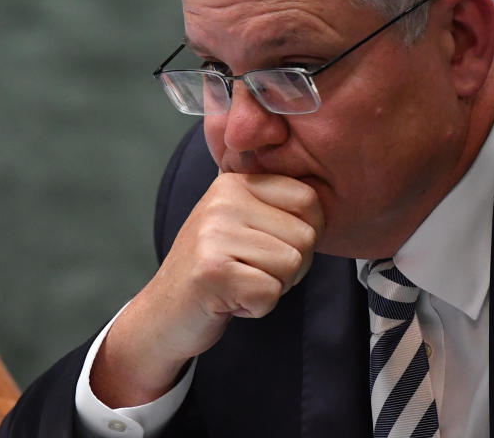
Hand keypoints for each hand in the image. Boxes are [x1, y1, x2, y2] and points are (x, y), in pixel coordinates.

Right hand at [89, 173, 323, 406]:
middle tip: (253, 272)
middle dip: (291, 267)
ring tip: (240, 283)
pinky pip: (270, 292)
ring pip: (292, 265)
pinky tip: (231, 300)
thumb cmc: (215, 269)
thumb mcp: (242, 222)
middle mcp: (224, 200)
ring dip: (273, 287)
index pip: (309, 198)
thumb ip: (276, 205)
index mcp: (236, 182)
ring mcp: (214, 234)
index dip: (308, 233)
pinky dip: (258, 306)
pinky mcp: (212, 271)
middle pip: (306, 236)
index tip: (276, 248)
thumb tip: (328, 198)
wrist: (164, 312)